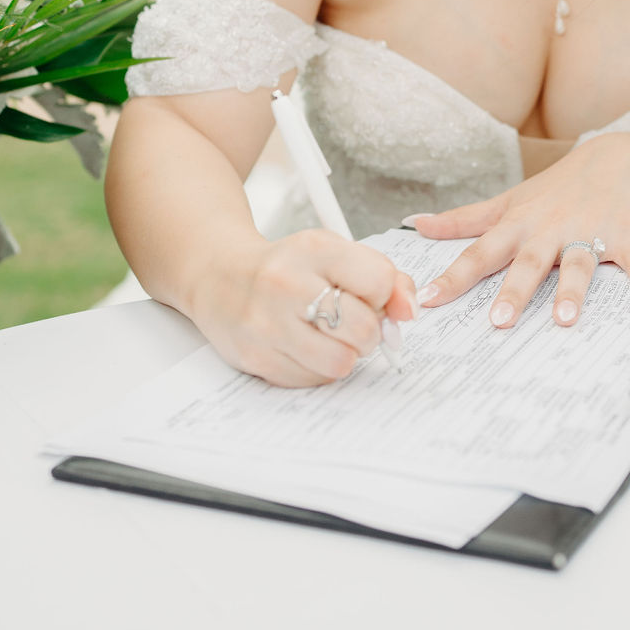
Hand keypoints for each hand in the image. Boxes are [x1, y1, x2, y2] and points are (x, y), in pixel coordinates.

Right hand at [192, 230, 417, 387]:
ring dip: (346, 354)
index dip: (386, 295)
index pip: (379, 280)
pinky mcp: (256, 358)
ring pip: (341, 362)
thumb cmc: (287, 266)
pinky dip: (318, 368)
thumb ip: (382, 275)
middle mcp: (286, 283)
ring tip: (331, 337)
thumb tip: (409, 309)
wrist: (220, 277)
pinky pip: (313, 380)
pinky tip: (304, 347)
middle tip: (354, 323)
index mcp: (313, 248)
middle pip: (363, 328)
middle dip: (369, 332)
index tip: (373, 296)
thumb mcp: (334, 253)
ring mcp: (267, 323)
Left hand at [411, 134, 629, 328]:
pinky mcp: (626, 234)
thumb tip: (415, 224)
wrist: (618, 159)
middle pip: (529, 262)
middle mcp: (550, 229)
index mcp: (519, 225)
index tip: (428, 300)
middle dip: (514, 290)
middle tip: (499, 321)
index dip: (453, 277)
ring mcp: (588, 230)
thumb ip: (464, 220)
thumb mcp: (508, 202)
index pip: (480, 253)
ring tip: (566, 319)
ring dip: (573, 290)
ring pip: (579, 262)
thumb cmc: (557, 189)